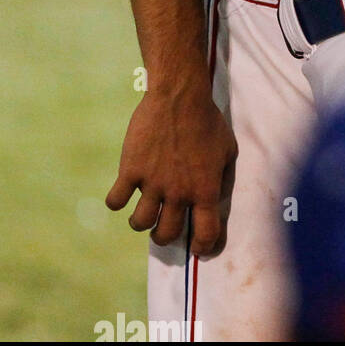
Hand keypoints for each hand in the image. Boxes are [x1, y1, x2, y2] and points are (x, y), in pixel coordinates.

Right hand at [106, 79, 236, 257]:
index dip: (203, 247)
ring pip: (140, 223)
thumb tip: (214, 203)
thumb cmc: (208, 122)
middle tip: (164, 227)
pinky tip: (123, 191)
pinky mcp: (131, 170)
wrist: (180, 97)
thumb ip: (222, 180)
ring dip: (141, 222)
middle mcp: (179, 193)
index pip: (206, 234)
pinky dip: (117, 201)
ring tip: (144, 213)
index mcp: (205, 190)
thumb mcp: (228, 151)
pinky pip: (116, 201)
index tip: (197, 249)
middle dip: (165, 236)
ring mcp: (153, 183)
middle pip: (167, 234)